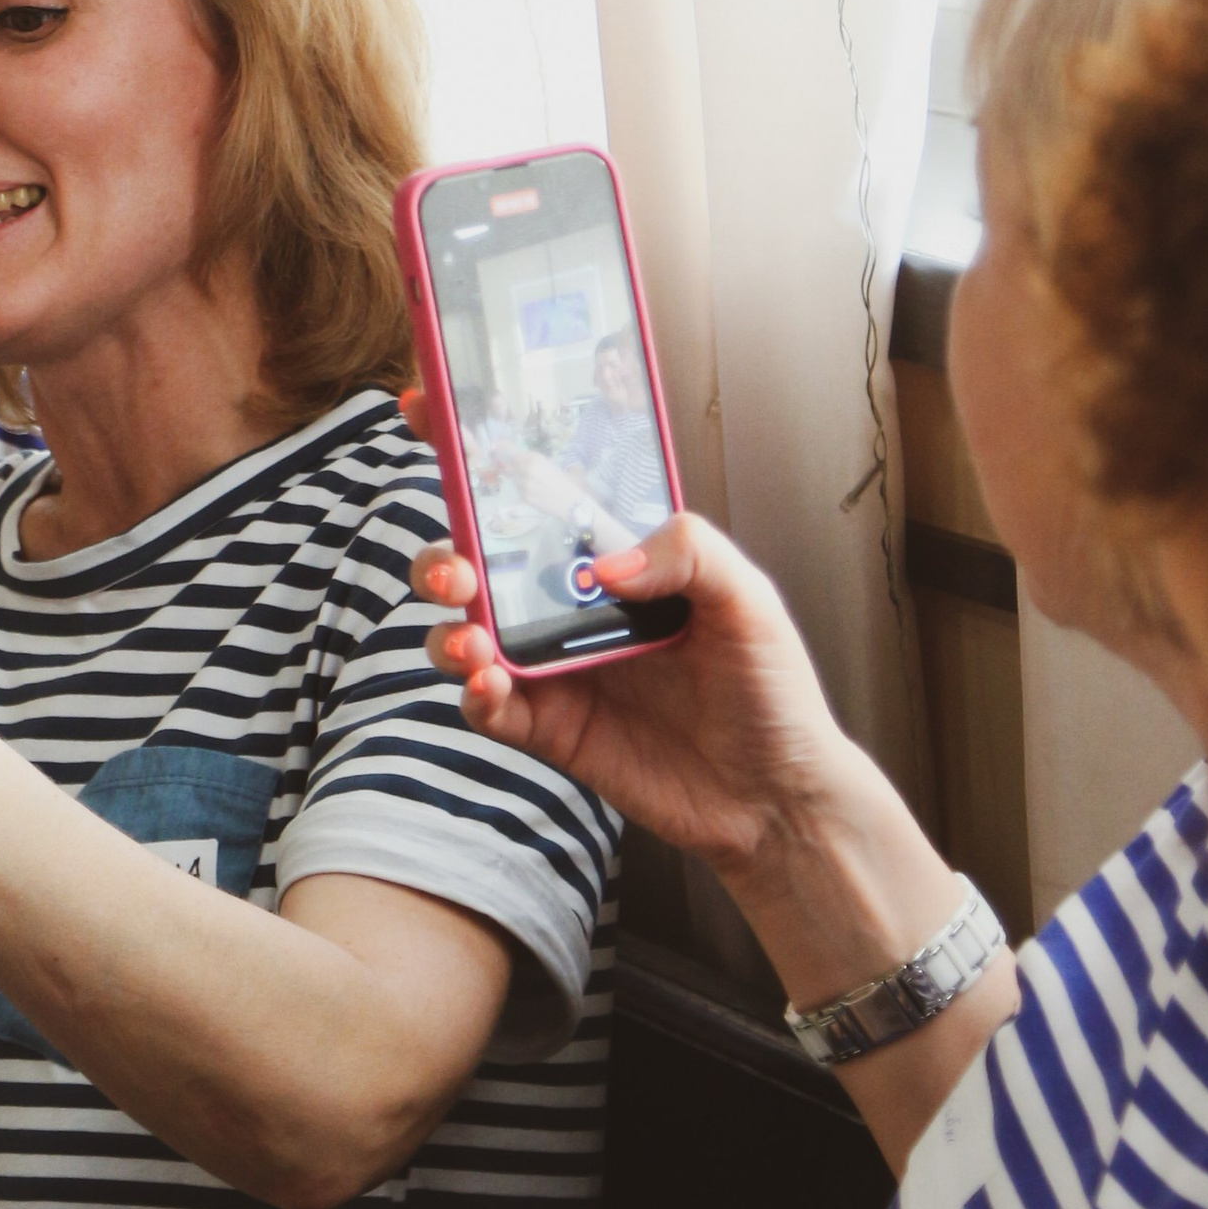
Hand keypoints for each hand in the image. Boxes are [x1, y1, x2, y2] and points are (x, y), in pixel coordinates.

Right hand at [402, 389, 850, 876]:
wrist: (778, 800)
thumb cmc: (773, 692)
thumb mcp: (750, 600)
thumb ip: (689, 553)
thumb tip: (607, 561)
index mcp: (617, 557)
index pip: (541, 491)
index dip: (479, 449)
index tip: (429, 409)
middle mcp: (573, 604)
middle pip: (481, 558)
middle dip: (447, 551)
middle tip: (458, 566)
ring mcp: (555, 666)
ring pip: (468, 628)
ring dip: (451, 624)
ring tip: (473, 637)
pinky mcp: (548, 727)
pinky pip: (488, 704)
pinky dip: (473, 691)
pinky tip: (490, 684)